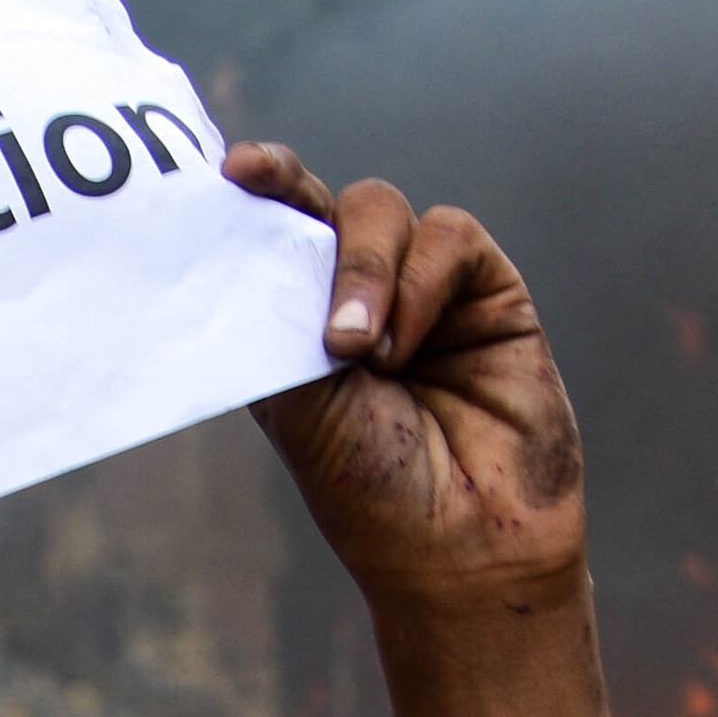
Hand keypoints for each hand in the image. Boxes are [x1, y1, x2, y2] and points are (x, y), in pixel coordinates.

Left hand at [222, 146, 585, 612]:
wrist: (459, 545)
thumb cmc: (370, 490)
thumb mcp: (299, 399)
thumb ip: (282, 309)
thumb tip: (260, 223)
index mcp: (294, 322)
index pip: (270, 232)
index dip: (255, 189)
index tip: (230, 171)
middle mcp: (356, 297)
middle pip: (321, 202)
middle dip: (296, 198)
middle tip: (263, 203)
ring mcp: (422, 292)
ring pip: (381, 209)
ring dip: (362, 269)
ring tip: (358, 352)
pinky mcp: (487, 293)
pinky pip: (449, 237)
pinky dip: (419, 284)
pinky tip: (404, 349)